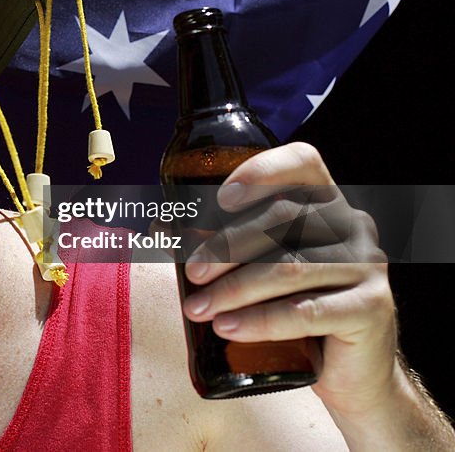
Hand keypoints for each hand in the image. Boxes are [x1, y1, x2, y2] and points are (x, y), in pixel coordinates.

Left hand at [179, 142, 396, 415]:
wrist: (349, 369)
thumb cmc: (294, 307)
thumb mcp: (259, 266)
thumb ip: (220, 242)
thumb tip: (160, 226)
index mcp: (327, 203)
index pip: (303, 162)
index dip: (262, 171)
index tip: (220, 198)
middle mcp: (352, 227)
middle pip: (285, 218)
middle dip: (227, 245)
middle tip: (191, 274)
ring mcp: (367, 267)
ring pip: (291, 267)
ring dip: (234, 289)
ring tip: (198, 309)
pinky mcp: (373, 308)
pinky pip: (308, 311)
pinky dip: (261, 321)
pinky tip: (229, 328)